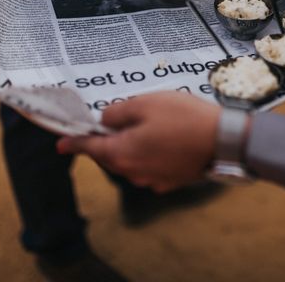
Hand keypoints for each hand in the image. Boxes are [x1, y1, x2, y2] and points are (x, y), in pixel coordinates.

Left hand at [57, 92, 220, 192]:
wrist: (224, 141)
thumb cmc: (185, 118)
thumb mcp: (146, 103)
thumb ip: (118, 112)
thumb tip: (106, 121)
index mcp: (121, 153)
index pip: (89, 147)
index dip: (73, 143)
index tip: (60, 144)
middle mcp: (133, 172)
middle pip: (111, 155)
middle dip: (111, 139)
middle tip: (119, 120)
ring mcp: (153, 180)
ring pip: (133, 161)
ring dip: (134, 146)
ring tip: (153, 126)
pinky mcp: (171, 181)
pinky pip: (153, 167)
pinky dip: (153, 155)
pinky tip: (169, 140)